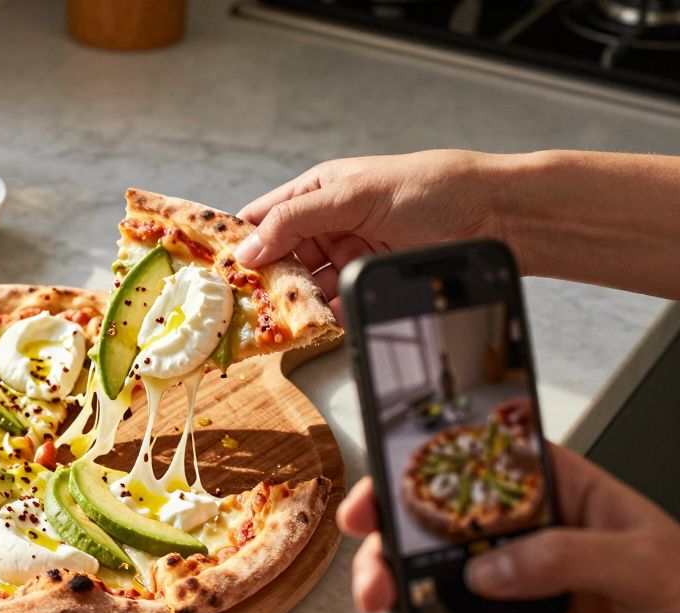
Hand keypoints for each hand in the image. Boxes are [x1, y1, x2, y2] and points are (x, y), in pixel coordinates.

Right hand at [232, 150, 507, 320]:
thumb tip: (247, 249)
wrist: (497, 216)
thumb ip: (296, 219)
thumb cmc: (429, 188)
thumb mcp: (354, 195)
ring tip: (275, 321)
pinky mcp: (370, 283)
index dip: (237, 242)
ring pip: (305, 285)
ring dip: (292, 303)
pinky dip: (322, 317)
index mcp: (318, 191)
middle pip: (279, 258)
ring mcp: (349, 255)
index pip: (262, 217)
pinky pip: (335, 306)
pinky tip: (313, 327)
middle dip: (262, 281)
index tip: (213, 271)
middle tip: (241, 307)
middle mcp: (329, 223)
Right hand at [340, 443, 679, 612]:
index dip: (416, 470)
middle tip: (376, 576)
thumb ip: (564, 555)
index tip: (379, 494)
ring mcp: (517, 587)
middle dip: (391, 550)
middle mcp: (526, 535)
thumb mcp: (644, 559)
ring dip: (410, 608)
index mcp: (556, 491)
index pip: (474, 465)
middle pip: (434, 527)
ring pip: (437, 587)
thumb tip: (492, 568)